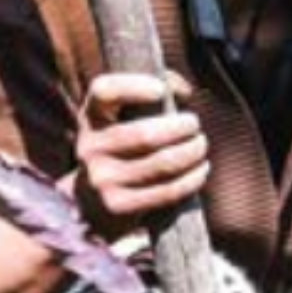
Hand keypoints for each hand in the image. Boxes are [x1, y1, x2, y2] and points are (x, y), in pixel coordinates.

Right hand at [65, 71, 210, 240]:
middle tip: (194, 124)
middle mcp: (90, 147)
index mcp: (91, 116)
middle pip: (146, 134)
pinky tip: (201, 169)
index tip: (160, 90)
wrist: (92, 198)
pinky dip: (192, 178)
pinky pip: (168, 190)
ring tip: (200, 145)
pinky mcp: (119, 205)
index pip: (104, 91)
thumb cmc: (124, 142)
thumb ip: (157, 88)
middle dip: (182, 127)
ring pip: (163, 163)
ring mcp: (102, 179)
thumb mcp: (125, 113)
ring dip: (192, 151)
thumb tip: (184, 93)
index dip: (133, 87)